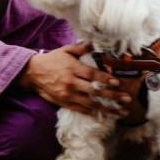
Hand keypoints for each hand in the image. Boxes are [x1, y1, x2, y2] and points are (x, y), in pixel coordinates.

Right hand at [17, 42, 131, 116]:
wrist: (32, 73)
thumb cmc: (51, 60)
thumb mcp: (65, 50)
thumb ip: (80, 48)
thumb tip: (94, 44)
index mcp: (73, 68)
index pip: (92, 75)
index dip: (106, 79)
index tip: (117, 83)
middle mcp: (71, 82)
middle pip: (95, 91)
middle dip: (112, 96)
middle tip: (127, 100)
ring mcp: (68, 94)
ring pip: (91, 103)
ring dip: (107, 108)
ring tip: (121, 112)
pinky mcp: (64, 103)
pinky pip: (81, 110)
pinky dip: (93, 113)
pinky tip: (105, 115)